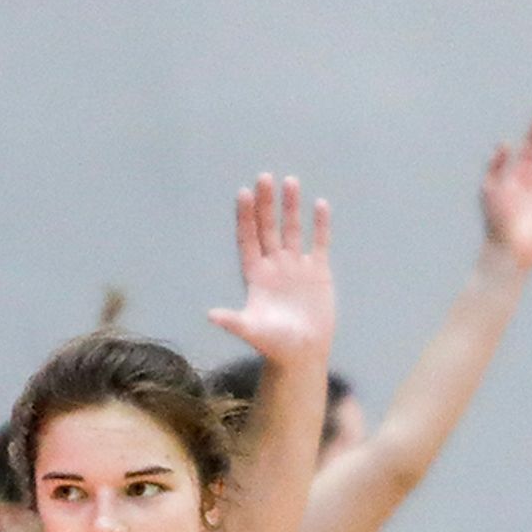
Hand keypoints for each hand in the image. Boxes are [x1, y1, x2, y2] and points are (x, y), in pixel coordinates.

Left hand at [204, 174, 334, 370]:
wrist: (303, 354)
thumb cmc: (274, 345)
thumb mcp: (252, 332)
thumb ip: (233, 321)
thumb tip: (210, 315)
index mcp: (255, 276)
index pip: (248, 239)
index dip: (245, 217)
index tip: (243, 193)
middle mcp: (274, 266)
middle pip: (268, 228)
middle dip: (266, 204)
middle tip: (264, 177)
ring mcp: (296, 266)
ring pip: (292, 230)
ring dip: (291, 207)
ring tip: (290, 181)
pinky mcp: (318, 271)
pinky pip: (319, 242)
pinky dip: (320, 225)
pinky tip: (319, 204)